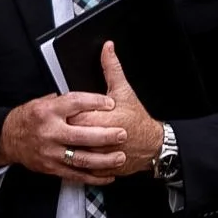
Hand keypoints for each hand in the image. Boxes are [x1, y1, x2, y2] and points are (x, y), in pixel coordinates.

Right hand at [0, 89, 126, 183]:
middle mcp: (49, 132)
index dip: (95, 103)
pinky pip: (76, 174)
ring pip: (82, 159)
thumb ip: (64, 102)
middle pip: (83, 135)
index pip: (75, 103)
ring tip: (121, 157)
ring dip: (105, 160)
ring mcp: (50, 152)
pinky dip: (94, 177)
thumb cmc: (27, 119)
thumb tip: (91, 101)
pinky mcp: (51, 167)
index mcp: (47, 112)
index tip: (111, 104)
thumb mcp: (41, 102)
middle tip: (123, 134)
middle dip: (106, 136)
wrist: (7, 139)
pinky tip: (108, 176)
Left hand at [63, 42, 163, 177]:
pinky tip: (72, 155)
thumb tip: (107, 48)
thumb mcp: (124, 91)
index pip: (75, 115)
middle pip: (72, 133)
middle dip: (64, 128)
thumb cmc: (138, 118)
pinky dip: (76, 163)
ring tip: (65, 140)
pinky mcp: (104, 169)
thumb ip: (111, 69)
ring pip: (75, 153)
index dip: (68, 112)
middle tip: (63, 125)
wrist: (154, 145)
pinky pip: (83, 169)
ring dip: (67, 147)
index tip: (64, 111)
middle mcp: (104, 139)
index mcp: (106, 118)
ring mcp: (104, 156)